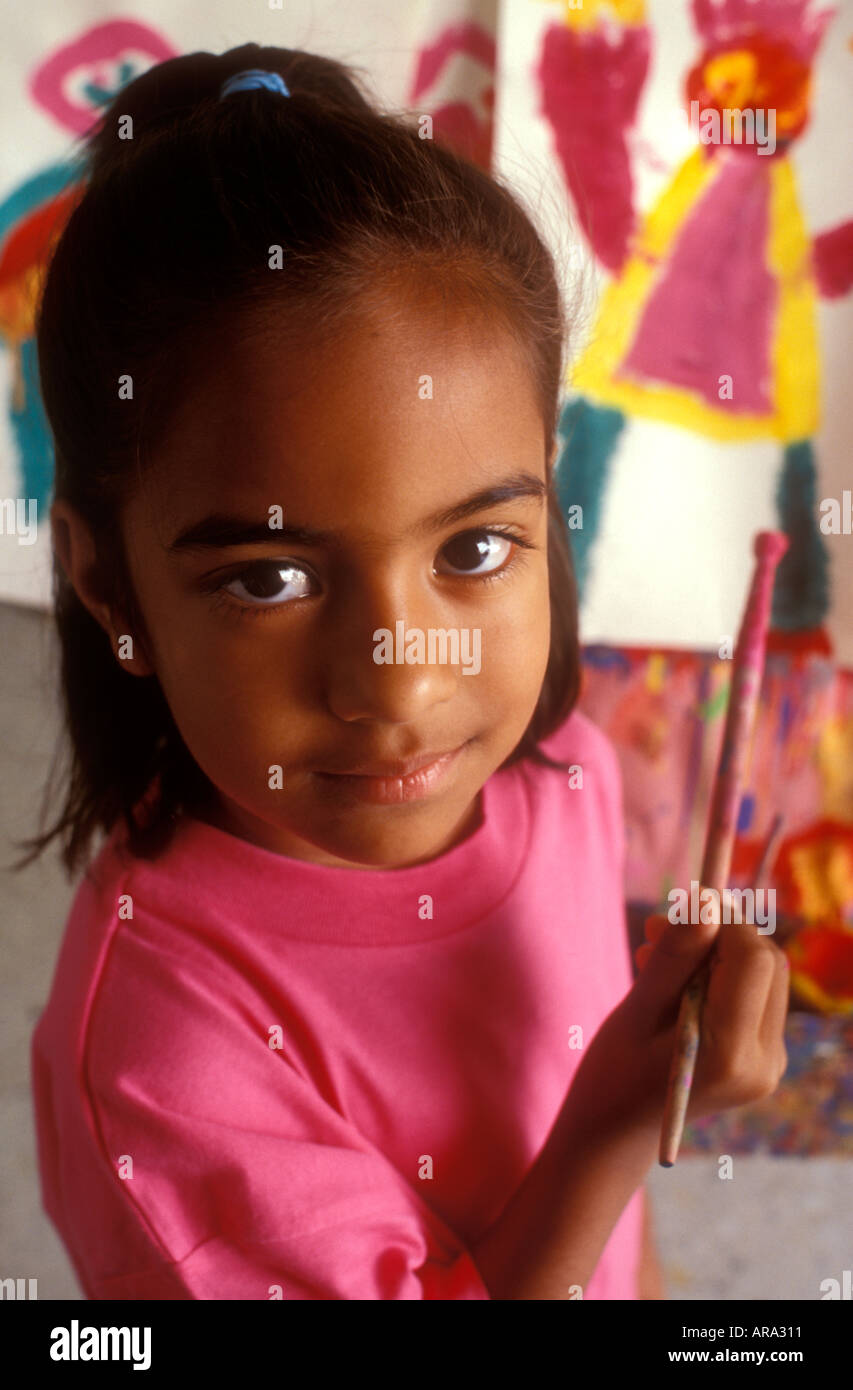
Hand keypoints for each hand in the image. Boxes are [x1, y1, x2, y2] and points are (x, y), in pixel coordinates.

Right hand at [564, 903, 789, 1136]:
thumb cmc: (613, 1077)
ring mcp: (769, 1063)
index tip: (678, 912)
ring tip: (655, 956)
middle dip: (718, 935)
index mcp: (731, 1055)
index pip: (753, 959)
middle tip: (656, 933)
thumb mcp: (635, 1013)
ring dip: (717, 953)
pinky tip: (675, 984)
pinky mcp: (763, 1058)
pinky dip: (720, 976)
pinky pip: (754, 995)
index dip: (722, 922)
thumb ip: (674, 960)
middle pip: (767, 963)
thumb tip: (706, 902)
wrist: (615, 1135)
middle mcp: (764, 1061)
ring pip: (764, 974)